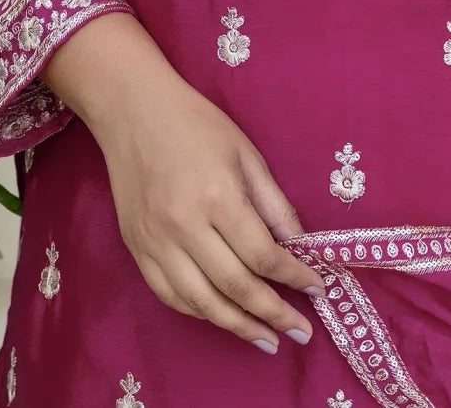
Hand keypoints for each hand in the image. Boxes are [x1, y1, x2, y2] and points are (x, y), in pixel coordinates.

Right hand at [95, 66, 324, 354]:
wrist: (133, 111)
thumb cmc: (196, 123)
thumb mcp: (246, 153)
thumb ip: (273, 203)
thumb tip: (299, 245)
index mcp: (217, 196)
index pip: (262, 254)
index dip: (294, 276)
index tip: (317, 288)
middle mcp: (184, 226)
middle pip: (235, 286)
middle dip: (273, 313)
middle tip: (301, 332)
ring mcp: (155, 242)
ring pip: (201, 302)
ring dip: (238, 326)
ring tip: (267, 339)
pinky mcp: (137, 249)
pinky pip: (170, 296)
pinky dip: (200, 312)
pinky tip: (223, 317)